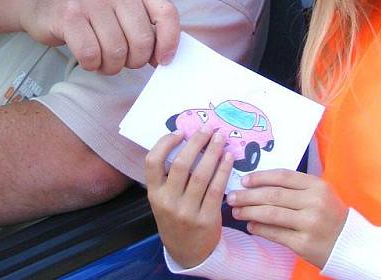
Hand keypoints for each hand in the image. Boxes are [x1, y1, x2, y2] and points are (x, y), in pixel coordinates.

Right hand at [18, 0, 179, 74]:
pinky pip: (91, 54)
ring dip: (110, 66)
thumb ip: (144, 28)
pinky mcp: (69, 15)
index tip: (163, 61)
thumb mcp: (120, 10)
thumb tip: (164, 58)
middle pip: (142, 41)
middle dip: (133, 61)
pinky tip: (87, 58)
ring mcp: (92, 0)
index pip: (166, 13)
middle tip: (120, 61)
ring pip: (116, 51)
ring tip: (101, 59)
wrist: (41, 0)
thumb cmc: (87, 13)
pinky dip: (91, 65)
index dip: (170, 42)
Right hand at [145, 128, 232, 268]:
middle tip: (208, 128)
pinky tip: (228, 157)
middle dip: (196, 142)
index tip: (180, 132)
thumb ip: (169, 176)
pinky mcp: (207, 219)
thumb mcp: (164, 200)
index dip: (165, 143)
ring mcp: (187, 212)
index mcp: (154, 194)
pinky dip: (223, 170)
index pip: (152, 162)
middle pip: (181, 165)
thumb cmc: (176, 218)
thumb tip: (188, 140)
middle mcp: (168, 202)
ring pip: (201, 175)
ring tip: (220, 138)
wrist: (188, 252)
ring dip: (213, 152)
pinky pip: (217, 189)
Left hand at [226, 170, 347, 268]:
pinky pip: (276, 234)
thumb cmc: (330, 215)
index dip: (260, 177)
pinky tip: (250, 226)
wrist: (349, 244)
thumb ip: (295, 187)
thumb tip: (259, 183)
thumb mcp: (319, 194)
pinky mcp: (304, 244)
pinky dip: (260, 229)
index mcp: (317, 186)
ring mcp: (310, 224)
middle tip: (232, 196)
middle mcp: (314, 202)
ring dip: (249, 212)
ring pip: (271, 214)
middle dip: (248, 195)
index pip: (283, 176)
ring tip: (236, 211)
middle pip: (273, 195)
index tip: (244, 180)